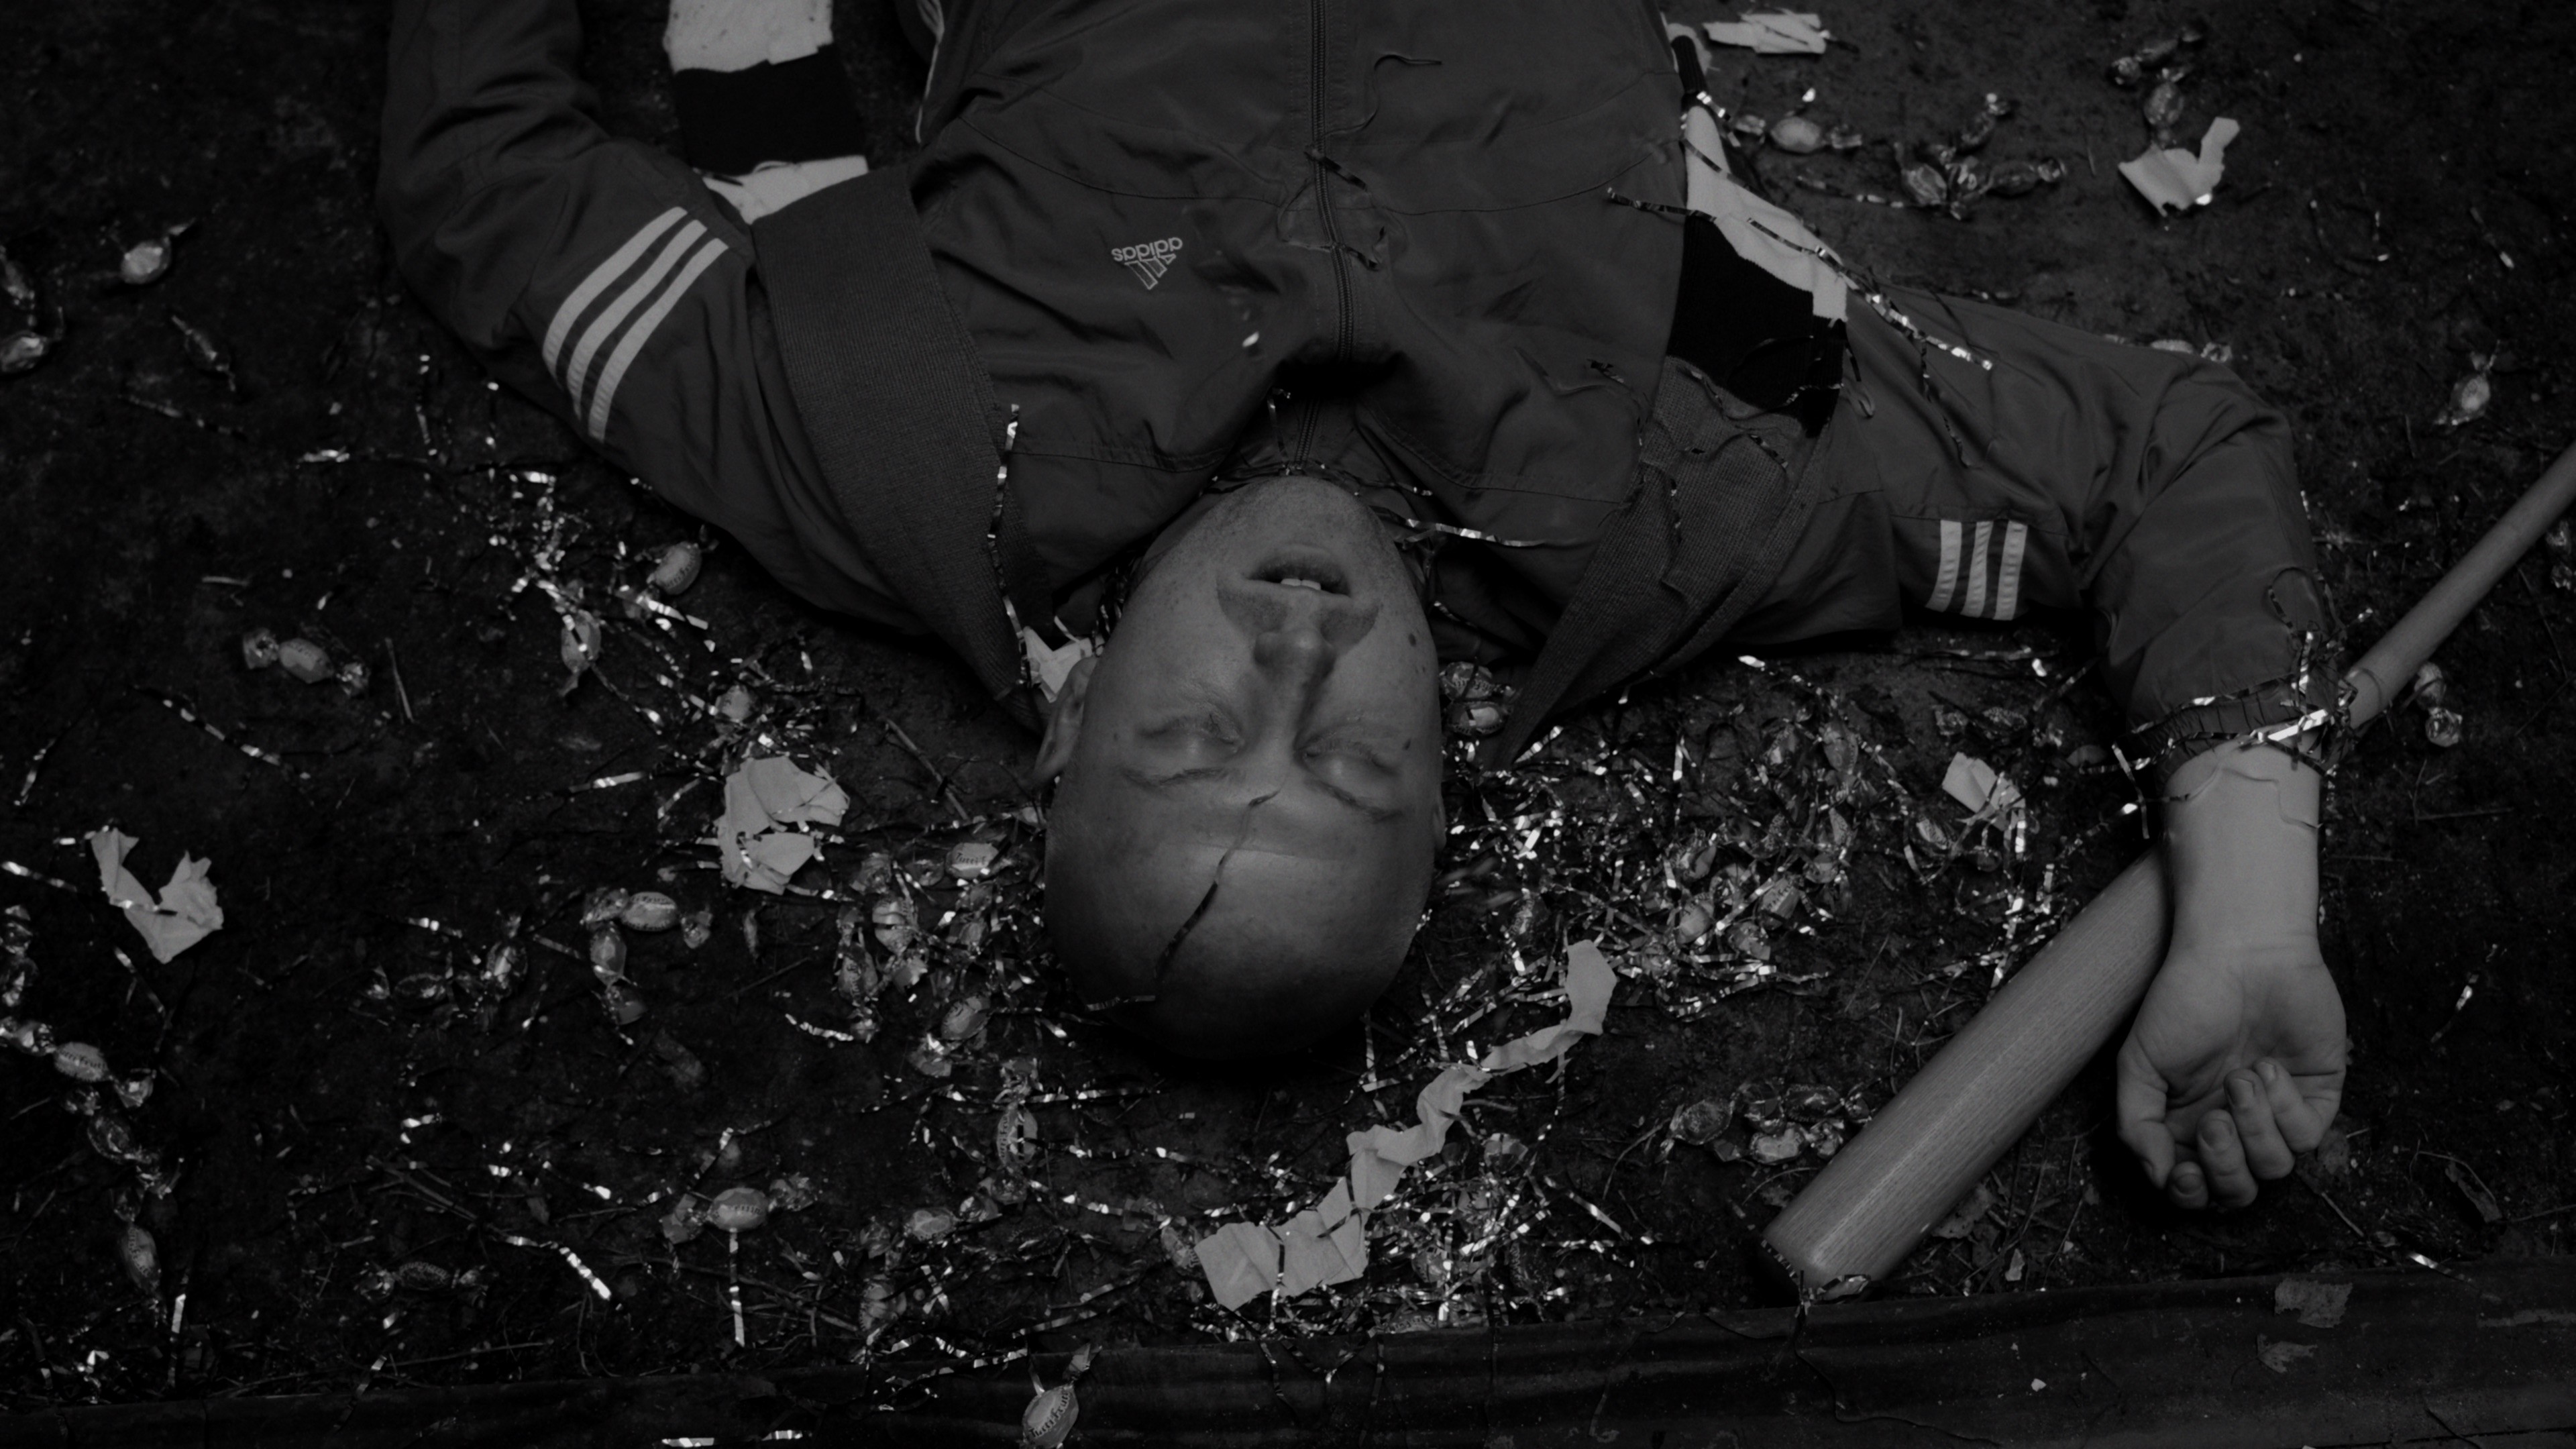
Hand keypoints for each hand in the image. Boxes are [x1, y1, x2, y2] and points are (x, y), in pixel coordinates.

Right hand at [2116, 940, 2345, 1208]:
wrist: (2240, 954)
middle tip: (2214, 1122)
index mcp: (2188, 1124)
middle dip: (2225, 1167)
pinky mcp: (2317, 1097)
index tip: (2183, 1170)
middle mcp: (2235, 1126)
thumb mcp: (2138, 1063)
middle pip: (2238, 1191)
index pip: (2195, 1189)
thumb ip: (2137, 1125)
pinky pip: (2307, 1136)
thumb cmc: (2184, 1001)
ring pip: (2274, 1168)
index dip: (2190, 1193)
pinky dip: (2285, 1108)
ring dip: (2254, 1127)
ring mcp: (2278, 1114)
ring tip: (2241, 1078)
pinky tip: (2269, 1068)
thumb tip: (2157, 1176)